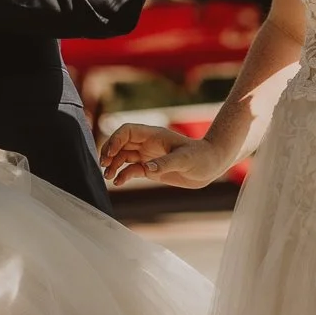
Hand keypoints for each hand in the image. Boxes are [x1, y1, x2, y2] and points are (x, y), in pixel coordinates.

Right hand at [99, 124, 226, 189]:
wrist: (212, 166)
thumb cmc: (202, 157)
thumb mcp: (185, 160)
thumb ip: (165, 163)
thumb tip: (146, 169)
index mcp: (154, 135)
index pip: (127, 131)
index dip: (115, 140)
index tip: (110, 154)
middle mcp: (148, 144)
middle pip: (120, 143)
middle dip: (109, 153)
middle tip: (104, 165)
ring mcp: (148, 156)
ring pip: (123, 157)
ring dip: (113, 165)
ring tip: (108, 177)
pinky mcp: (150, 169)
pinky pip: (131, 170)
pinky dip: (122, 175)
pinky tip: (118, 182)